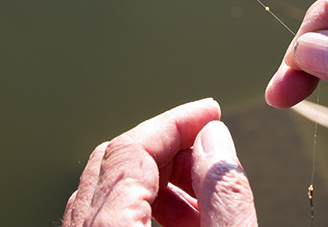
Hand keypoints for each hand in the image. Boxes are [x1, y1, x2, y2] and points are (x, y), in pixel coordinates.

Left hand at [63, 98, 256, 226]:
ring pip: (108, 190)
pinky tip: (184, 223)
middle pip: (115, 162)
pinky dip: (143, 207)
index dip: (177, 122)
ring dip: (159, 180)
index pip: (131, 148)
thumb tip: (214, 140)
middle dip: (170, 149)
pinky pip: (104, 218)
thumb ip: (223, 196)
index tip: (211, 113)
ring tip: (204, 199)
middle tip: (212, 152)